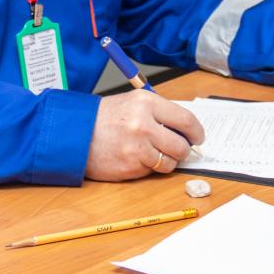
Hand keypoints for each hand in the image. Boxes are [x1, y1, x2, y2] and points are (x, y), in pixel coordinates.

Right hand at [84, 90, 204, 180]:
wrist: (76, 133)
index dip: (196, 132)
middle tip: (178, 149)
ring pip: (170, 162)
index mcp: (147, 103)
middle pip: (182, 145)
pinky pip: (153, 171)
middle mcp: (144, 123)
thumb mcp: (133, 103)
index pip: (186, 119)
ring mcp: (138, 147)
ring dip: (167, 161)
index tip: (198, 137)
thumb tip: (186, 129)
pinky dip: (149, 167)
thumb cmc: (105, 118)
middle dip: (183, 150)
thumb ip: (160, 113)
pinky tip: (136, 158)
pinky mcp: (131, 166)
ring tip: (154, 154)